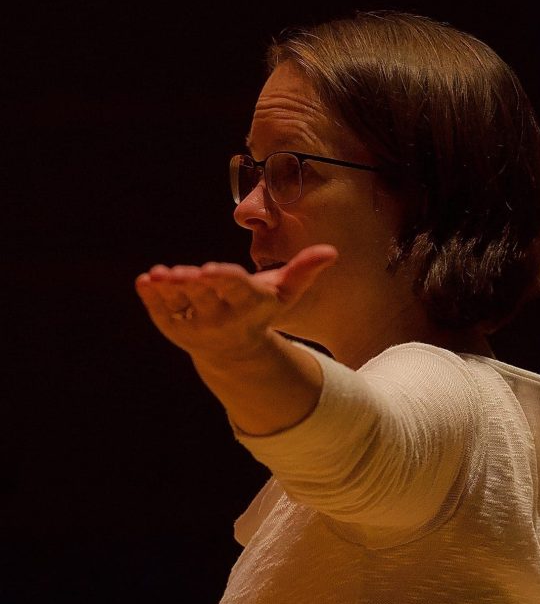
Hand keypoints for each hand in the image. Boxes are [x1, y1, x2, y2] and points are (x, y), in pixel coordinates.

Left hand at [135, 244, 337, 361]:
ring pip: (180, 305)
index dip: (222, 278)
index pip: (235, 288)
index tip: (208, 269)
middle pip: (205, 296)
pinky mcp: (174, 328)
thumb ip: (304, 270)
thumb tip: (332, 251)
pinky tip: (144, 281)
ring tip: (156, 276)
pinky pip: (161, 313)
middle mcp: (221, 317)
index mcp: (248, 304)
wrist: (236, 352)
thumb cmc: (260, 311)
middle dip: (191, 284)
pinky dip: (151, 299)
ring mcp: (195, 325)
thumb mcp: (284, 292)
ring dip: (167, 291)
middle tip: (178, 273)